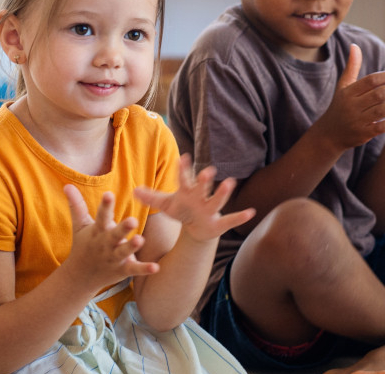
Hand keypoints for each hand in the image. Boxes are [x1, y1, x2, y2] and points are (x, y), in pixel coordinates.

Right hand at [62, 186, 158, 290]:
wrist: (80, 277)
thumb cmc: (84, 245)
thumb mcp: (80, 225)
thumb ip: (77, 205)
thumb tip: (67, 185)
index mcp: (97, 231)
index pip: (101, 216)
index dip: (105, 206)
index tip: (109, 194)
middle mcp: (105, 244)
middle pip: (114, 235)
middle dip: (122, 228)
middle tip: (133, 220)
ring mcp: (114, 258)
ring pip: (124, 252)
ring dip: (132, 247)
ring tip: (141, 239)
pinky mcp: (122, 270)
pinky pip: (134, 269)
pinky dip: (144, 269)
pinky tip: (156, 267)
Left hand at [134, 155, 255, 242]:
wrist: (197, 228)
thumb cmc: (183, 211)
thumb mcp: (166, 205)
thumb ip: (152, 197)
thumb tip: (133, 190)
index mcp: (187, 192)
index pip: (184, 179)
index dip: (183, 169)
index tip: (183, 158)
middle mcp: (201, 198)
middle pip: (202, 187)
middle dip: (204, 180)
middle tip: (207, 170)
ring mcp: (211, 209)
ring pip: (217, 201)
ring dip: (223, 193)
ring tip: (230, 182)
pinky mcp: (220, 223)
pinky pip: (231, 220)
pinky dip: (241, 217)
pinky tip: (251, 212)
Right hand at [314, 44, 384, 152]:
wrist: (330, 134)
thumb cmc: (340, 105)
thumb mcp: (343, 86)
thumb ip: (352, 67)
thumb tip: (354, 46)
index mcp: (348, 92)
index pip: (369, 81)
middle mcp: (352, 106)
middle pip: (376, 95)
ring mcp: (357, 121)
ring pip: (379, 111)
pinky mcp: (363, 134)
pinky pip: (378, 127)